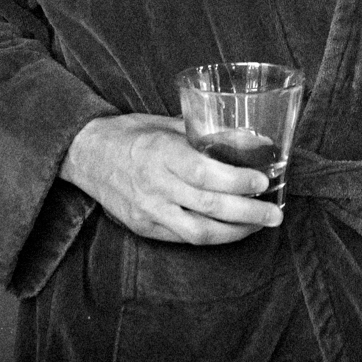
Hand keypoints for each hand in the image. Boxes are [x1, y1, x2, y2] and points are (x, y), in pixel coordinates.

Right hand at [59, 113, 282, 243]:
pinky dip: (212, 237)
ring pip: (198, 232)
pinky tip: (231, 230)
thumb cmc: (131, 133)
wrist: (86, 155)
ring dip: (235, 232)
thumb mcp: (167, 123)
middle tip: (275, 213)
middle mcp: (154, 186)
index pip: (203, 173)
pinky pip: (183, 238)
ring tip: (259, 226)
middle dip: (247, 213)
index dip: (236, 181)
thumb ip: (204, 134)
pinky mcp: (145, 228)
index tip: (263, 182)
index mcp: (160, 153)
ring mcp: (149, 211)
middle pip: (208, 207)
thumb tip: (247, 140)